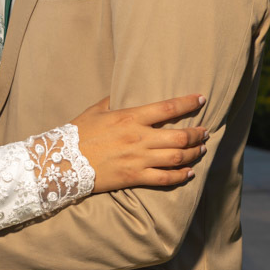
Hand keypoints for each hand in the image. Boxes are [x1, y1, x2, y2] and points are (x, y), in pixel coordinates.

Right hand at [70, 95, 207, 193]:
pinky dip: (181, 176)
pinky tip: (189, 173)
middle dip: (198, 133)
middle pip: (180, 136)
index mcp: (130, 117)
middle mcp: (139, 138)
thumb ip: (114, 100)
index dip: (188, 103)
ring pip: (178, 158)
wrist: (63, 162)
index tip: (201, 99)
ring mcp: (138, 159)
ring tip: (202, 149)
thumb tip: (124, 91)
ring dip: (194, 153)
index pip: (168, 108)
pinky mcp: (135, 177)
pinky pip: (166, 178)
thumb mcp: (96, 110)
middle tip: (205, 131)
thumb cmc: (78, 133)